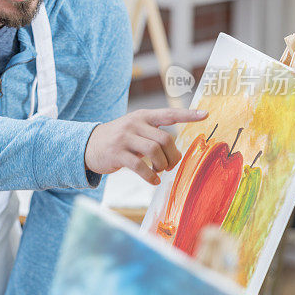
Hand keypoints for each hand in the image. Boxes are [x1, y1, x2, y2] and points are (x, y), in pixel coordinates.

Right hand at [84, 108, 206, 183]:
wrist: (88, 145)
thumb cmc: (119, 140)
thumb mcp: (135, 129)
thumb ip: (153, 134)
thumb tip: (175, 151)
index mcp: (142, 116)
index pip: (169, 114)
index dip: (187, 114)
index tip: (205, 114)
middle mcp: (134, 124)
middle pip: (165, 139)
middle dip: (173, 156)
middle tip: (171, 165)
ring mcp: (124, 139)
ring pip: (154, 151)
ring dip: (162, 165)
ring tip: (160, 171)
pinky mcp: (116, 154)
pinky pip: (139, 166)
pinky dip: (150, 176)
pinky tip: (153, 180)